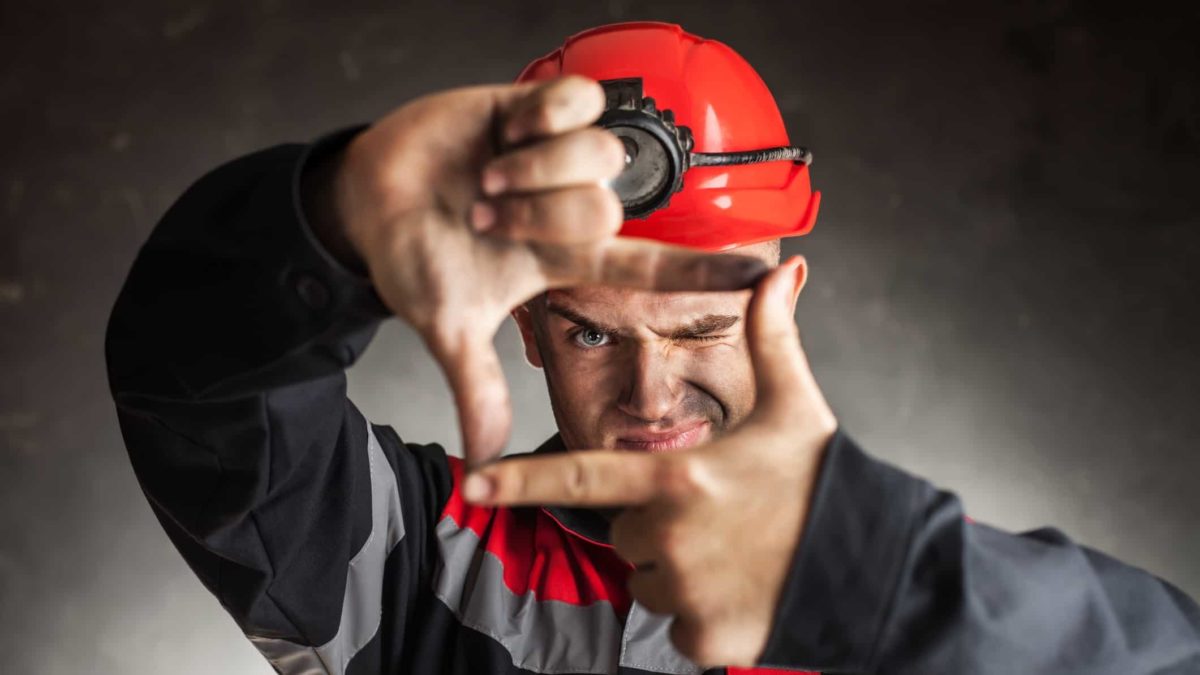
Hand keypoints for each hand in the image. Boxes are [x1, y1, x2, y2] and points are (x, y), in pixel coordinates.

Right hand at [328, 76, 768, 464]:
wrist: (366, 202)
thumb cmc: (412, 259)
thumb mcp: (448, 327)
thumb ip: (475, 386)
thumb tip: (481, 460)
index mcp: (564, 258)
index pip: (650, 264)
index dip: (703, 270)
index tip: (760, 276)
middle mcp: (570, 207)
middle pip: (608, 206)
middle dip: (539, 217)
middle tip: (486, 220)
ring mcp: (555, 158)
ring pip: (600, 156)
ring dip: (535, 171)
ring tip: (486, 179)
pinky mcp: (533, 108)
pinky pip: (577, 101)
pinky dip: (542, 119)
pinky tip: (507, 133)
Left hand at [462, 257, 837, 666]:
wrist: (873, 564)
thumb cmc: (825, 480)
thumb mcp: (795, 405)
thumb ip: (773, 337)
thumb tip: (784, 267)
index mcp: (678, 477)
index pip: (579, 475)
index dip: (519, 480)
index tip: (472, 483)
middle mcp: (670, 536)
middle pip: (625, 533)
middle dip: (656, 525)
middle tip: (718, 516)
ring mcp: (685, 593)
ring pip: (647, 581)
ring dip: (676, 571)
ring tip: (736, 553)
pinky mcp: (703, 638)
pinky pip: (674, 625)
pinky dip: (699, 615)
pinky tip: (743, 591)